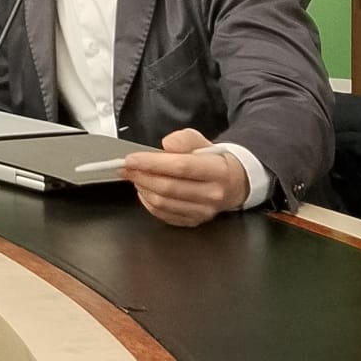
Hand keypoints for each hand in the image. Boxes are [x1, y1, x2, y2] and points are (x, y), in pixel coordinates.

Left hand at [119, 128, 250, 226]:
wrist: (233, 184)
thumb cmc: (213, 162)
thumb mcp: (202, 141)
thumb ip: (184, 139)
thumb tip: (167, 145)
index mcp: (217, 171)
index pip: (180, 167)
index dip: (152, 163)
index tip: (131, 159)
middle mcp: (212, 194)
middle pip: (168, 187)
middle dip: (141, 176)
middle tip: (127, 167)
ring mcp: (203, 211)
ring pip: (163, 203)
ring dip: (143, 188)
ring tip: (136, 176)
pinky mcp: (194, 221)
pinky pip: (163, 215)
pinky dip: (148, 202)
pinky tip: (145, 190)